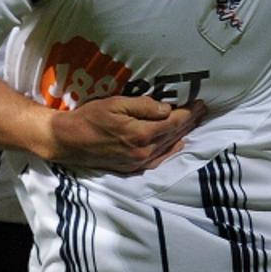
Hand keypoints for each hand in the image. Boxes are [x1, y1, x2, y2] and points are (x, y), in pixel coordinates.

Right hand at [40, 97, 205, 171]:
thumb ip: (143, 106)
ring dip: (182, 134)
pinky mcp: (132, 168)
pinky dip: (170, 149)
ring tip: (192, 122)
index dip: (189, 113)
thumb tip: (167, 109)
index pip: (174, 122)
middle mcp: (144, 152)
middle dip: (190, 122)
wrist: (68, 141)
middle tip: (202, 110)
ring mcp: (138, 163)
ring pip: (168, 147)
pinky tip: (176, 142)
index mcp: (141, 135)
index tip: (200, 103)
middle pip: (174, 136)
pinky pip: (159, 159)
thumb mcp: (116, 104)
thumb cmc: (90, 118)